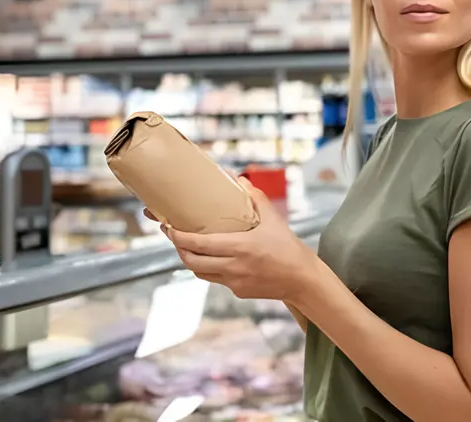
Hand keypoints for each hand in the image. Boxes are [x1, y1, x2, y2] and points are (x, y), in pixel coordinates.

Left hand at [147, 177, 316, 301]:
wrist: (302, 279)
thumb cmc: (289, 248)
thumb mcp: (274, 220)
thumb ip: (256, 198)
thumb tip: (240, 180)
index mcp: (239, 247)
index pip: (197, 244)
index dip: (177, 237)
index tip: (168, 227)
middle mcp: (232, 267)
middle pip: (191, 261)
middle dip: (178, 248)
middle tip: (174, 236)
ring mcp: (234, 282)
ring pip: (200, 273)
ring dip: (191, 260)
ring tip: (189, 247)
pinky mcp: (238, 291)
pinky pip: (216, 280)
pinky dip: (210, 269)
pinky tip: (215, 259)